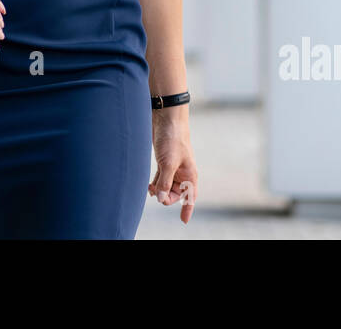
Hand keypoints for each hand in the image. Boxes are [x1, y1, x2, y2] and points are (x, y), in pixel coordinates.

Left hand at [148, 109, 197, 223]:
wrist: (166, 118)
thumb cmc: (173, 139)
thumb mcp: (168, 163)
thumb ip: (165, 182)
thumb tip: (162, 199)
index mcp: (190, 174)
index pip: (191, 197)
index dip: (187, 209)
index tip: (183, 221)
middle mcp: (183, 172)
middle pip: (176, 193)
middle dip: (167, 197)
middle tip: (156, 195)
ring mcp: (173, 167)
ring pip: (167, 186)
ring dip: (159, 190)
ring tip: (150, 189)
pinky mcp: (163, 161)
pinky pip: (160, 178)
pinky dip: (155, 183)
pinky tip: (149, 185)